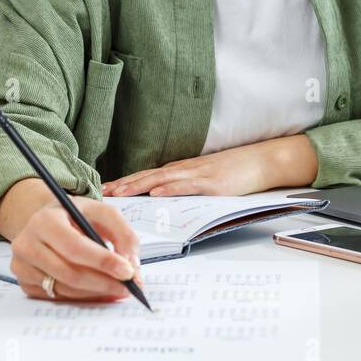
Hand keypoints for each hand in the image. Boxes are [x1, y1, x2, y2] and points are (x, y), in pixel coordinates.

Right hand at [9, 196, 143, 302]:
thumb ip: (122, 232)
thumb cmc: (75, 216)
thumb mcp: (100, 212)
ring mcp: (22, 266)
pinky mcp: (25, 282)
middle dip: (104, 282)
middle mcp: (27, 243)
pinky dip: (82, 297)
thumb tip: (131, 263)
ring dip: (96, 292)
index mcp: (45, 220)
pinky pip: (57, 297)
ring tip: (118, 290)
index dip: (102, 261)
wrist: (45, 221)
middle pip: (69, 272)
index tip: (128, 271)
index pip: (74, 246)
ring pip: (64, 289)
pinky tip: (99, 291)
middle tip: (129, 287)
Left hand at [99, 135, 318, 196]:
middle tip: (99, 193)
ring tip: (118, 193)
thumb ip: (183, 187)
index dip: (124, 182)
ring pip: (161, 179)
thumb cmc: (234, 171)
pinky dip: (170, 188)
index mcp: (180, 170)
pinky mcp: (212, 182)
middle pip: (147, 176)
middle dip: (122, 184)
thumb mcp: (203, 179)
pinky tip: (156, 193)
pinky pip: (187, 185)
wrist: (261, 161)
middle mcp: (184, 169)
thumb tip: (162, 199)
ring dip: (138, 185)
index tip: (103, 190)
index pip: (146, 176)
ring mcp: (197, 174)